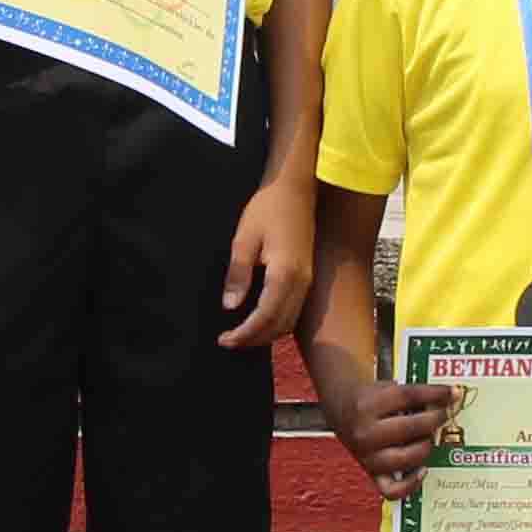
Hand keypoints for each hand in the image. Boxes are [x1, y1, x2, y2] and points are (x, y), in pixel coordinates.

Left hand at [218, 173, 311, 353]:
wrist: (296, 189)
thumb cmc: (268, 209)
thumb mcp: (244, 239)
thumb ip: (238, 274)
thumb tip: (230, 306)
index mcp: (284, 273)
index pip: (265, 317)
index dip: (244, 333)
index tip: (224, 339)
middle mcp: (301, 282)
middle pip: (279, 325)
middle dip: (254, 339)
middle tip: (228, 341)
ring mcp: (307, 280)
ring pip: (289, 321)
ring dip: (266, 333)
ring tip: (242, 334)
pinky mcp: (307, 277)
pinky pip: (294, 310)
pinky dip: (276, 322)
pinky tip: (259, 319)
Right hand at [323, 372, 457, 498]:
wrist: (339, 407)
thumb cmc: (367, 398)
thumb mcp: (385, 387)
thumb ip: (413, 395)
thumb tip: (450, 399)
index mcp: (367, 405)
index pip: (409, 397)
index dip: (436, 394)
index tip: (452, 393)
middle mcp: (365, 433)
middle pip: (411, 427)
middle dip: (435, 419)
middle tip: (445, 414)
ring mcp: (367, 456)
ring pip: (408, 458)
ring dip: (427, 446)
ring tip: (430, 436)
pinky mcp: (370, 473)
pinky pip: (393, 490)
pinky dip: (411, 483)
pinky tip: (423, 469)